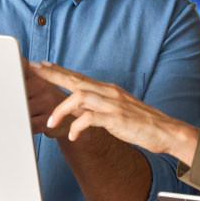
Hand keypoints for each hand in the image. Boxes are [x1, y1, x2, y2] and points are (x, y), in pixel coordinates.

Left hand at [34, 60, 195, 158]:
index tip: (41, 65)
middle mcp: (108, 92)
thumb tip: (76, 107)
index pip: (78, 76)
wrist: (165, 131)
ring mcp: (113, 104)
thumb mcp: (115, 111)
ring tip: (50, 122)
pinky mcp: (117, 119)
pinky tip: (73, 135)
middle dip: (53, 75)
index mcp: (107, 90)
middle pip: (76, 79)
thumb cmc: (140, 123)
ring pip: (80, 96)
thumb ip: (96, 107)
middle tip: (33, 70)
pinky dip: (78, 126)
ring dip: (62, 108)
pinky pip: (91, 118)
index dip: (59, 70)